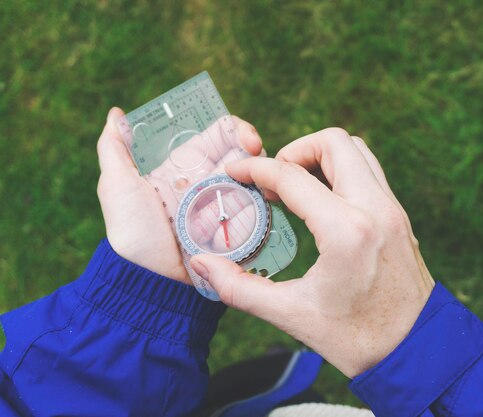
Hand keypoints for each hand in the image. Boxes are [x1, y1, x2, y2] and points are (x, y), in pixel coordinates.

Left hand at [96, 107, 262, 283]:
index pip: (215, 137)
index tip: (243, 134)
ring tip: (261, 170)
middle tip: (256, 147)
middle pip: (240, 155)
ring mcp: (225, 208)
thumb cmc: (131, 232)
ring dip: (260, 172)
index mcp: (184, 169)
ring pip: (253, 180)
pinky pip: (257, 212)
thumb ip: (114, 149)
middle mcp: (208, 184)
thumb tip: (116, 114)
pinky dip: (264, 201)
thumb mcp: (117, 186)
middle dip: (251, 145)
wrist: (150, 280)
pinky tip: (267, 194)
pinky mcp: (237, 232)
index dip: (233, 128)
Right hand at [190, 128, 434, 376]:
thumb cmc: (357, 339)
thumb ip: (240, 289)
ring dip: (322, 156)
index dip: (255, 168)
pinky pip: (369, 172)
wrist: (417, 351)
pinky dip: (342, 171)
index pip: (292, 176)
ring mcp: (392, 210)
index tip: (235, 171)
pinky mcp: (399, 217)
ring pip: (357, 151)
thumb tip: (203, 266)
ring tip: (296, 186)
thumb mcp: (293, 315)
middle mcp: (375, 209)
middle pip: (334, 142)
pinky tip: (321, 202)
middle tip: (273, 179)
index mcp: (346, 231)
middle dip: (295, 150)